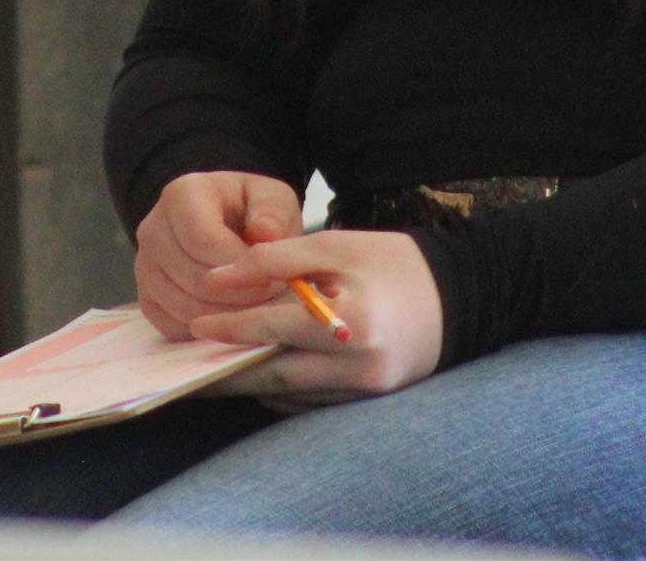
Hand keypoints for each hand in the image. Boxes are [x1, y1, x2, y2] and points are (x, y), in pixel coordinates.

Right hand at [134, 171, 306, 340]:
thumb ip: (272, 213)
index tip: (273, 278)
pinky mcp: (146, 298)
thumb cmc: (250, 211)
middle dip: (238, 296)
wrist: (225, 224)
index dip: (241, 267)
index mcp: (181, 195)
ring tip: (256, 307)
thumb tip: (266, 233)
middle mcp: (152, 230)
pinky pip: (173, 326)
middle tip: (270, 298)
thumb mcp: (271, 198)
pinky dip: (206, 330)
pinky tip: (232, 317)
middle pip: (193, 278)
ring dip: (226, 316)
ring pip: (183, 307)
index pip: (204, 241)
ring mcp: (144, 267)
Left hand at [189, 228, 443, 406]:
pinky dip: (279, 389)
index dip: (233, 325)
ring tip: (209, 370)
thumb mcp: (335, 244)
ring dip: (249, 382)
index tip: (197, 322)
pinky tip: (255, 374)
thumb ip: (275, 258)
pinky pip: (309, 401)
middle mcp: (360, 364)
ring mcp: (365, 389)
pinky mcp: (366, 401)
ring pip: (290, 393)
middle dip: (228, 369)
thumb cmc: (392, 262)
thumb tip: (218, 279)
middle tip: (189, 362)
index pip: (277, 327)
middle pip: (277, 374)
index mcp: (354, 321)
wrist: (456, 297)